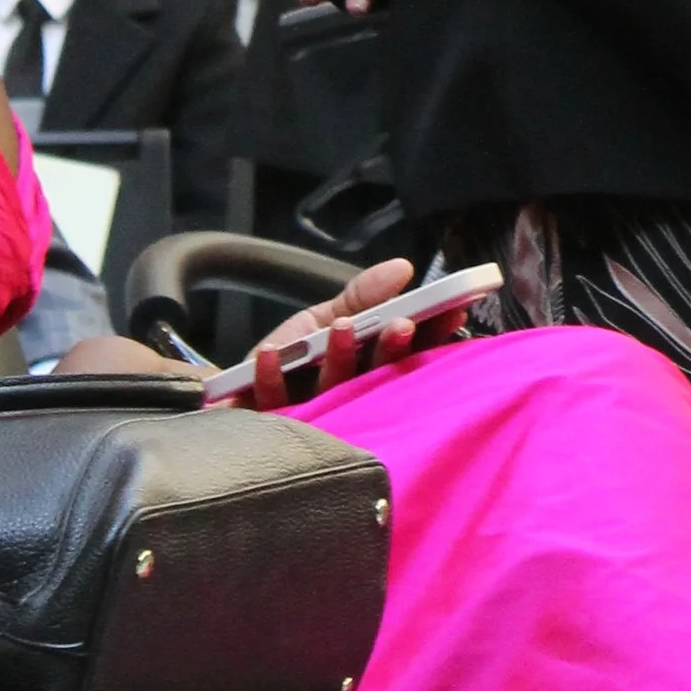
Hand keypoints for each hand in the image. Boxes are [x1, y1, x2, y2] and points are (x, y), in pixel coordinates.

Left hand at [248, 254, 427, 408]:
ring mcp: (313, 413)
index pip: (408, 352)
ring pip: (334, 391)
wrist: (236, 396)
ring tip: (341, 327)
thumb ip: (363, 295)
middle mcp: (348, 396)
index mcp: (368, 370)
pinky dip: (271, 375)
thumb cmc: (289, 359)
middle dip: (392, 349)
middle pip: (378, 375)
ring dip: (340, 358)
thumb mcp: (323, 318)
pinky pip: (274, 402)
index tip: (453, 312)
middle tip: (403, 324)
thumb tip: (404, 267)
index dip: (431, 333)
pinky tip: (271, 353)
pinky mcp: (273, 423)